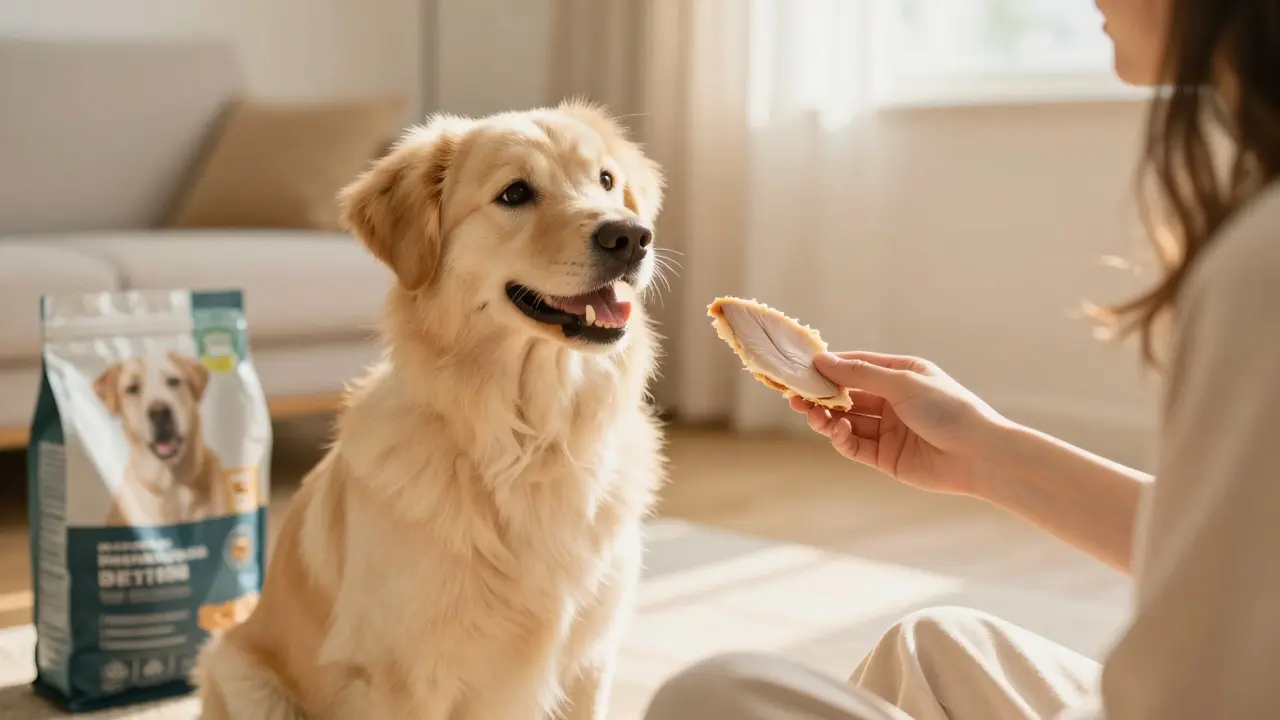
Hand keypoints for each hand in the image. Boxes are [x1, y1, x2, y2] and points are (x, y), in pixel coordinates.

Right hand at [790, 352, 1008, 495]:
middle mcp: (893, 401)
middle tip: (795, 396)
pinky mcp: (887, 457)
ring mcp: (889, 430)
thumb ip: (860, 374)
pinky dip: (841, 438)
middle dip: (821, 396)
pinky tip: (836, 430)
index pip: (857, 366)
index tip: (802, 368)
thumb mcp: (902, 383)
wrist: (979, 455)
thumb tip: (823, 361)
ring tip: (811, 415)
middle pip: (847, 395)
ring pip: (847, 420)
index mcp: (901, 375)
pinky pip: (855, 445)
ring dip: (826, 417)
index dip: (830, 367)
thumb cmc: (948, 410)